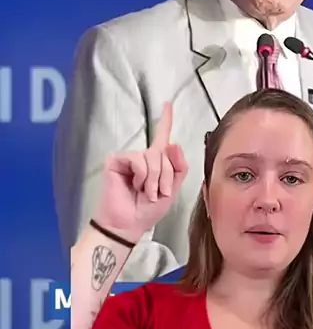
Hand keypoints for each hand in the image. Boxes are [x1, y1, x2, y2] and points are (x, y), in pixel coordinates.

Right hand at [93, 102, 187, 243]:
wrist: (129, 224)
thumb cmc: (148, 210)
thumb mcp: (172, 189)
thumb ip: (178, 167)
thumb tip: (173, 143)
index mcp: (156, 162)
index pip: (162, 138)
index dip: (166, 120)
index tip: (167, 104)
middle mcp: (143, 157)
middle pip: (164, 153)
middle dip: (165, 175)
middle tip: (158, 194)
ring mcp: (129, 158)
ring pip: (152, 156)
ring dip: (155, 178)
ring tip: (147, 193)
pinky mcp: (117, 160)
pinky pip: (138, 159)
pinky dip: (142, 175)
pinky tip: (135, 186)